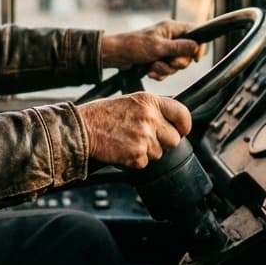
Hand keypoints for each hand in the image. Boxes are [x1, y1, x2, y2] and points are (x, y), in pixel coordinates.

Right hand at [77, 92, 191, 168]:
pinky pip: (145, 163)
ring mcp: (144, 137)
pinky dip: (134, 161)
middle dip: (162, 142)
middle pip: (174, 139)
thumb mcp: (129, 101)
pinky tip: (121, 150)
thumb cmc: (101, 115)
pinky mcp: (137, 155)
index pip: (182, 114)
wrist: (81, 129)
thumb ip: (151, 109)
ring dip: (146, 152)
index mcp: (149, 101)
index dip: (184, 125)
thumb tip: (169, 121)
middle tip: (145, 139)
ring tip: (127, 142)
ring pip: (159, 153)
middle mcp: (149, 118)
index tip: (181, 131)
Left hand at [101, 20, 202, 79]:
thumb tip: (196, 46)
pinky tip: (149, 71)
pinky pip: (166, 70)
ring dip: (165, 69)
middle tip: (168, 63)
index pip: (195, 32)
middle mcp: (170, 38)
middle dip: (177, 63)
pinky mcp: (157, 59)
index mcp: (171, 28)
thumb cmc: (134, 46)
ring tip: (153, 67)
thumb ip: (179, 47)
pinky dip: (159, 73)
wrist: (115, 55)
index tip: (195, 58)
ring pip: (176, 64)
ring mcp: (164, 49)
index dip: (198, 46)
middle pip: (187, 53)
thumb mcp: (158, 47)